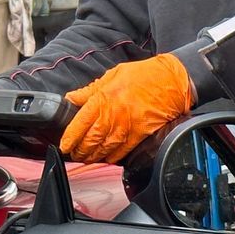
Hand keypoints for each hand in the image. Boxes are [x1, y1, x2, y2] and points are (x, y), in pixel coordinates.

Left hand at [61, 54, 195, 163]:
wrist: (171, 80)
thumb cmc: (143, 75)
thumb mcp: (112, 75)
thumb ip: (90, 90)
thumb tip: (72, 98)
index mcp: (104, 98)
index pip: (80, 123)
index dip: (70, 137)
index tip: (64, 145)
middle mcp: (114, 114)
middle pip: (90, 139)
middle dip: (79, 150)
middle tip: (74, 153)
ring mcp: (127, 126)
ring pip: (104, 148)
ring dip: (93, 156)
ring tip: (87, 158)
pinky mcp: (140, 134)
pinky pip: (122, 151)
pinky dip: (112, 157)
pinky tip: (107, 158)